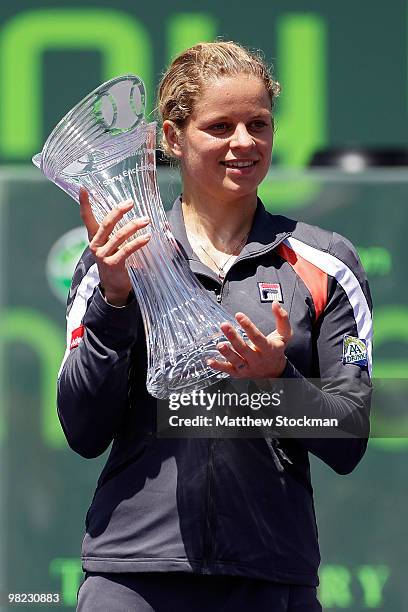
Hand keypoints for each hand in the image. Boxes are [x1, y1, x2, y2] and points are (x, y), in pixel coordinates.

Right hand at [79, 188, 150, 305]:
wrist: (114, 286)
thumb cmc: (115, 260)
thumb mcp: (111, 245)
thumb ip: (116, 231)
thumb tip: (132, 212)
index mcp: (94, 238)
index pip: (87, 218)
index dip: (84, 204)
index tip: (83, 189)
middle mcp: (96, 245)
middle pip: (106, 224)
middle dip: (118, 211)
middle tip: (130, 202)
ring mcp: (103, 255)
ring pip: (119, 236)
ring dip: (133, 226)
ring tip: (145, 220)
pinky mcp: (113, 264)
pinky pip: (127, 250)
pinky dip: (138, 242)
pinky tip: (147, 237)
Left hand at [208, 301, 291, 378]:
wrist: (275, 371)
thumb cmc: (276, 350)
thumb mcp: (284, 335)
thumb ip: (282, 318)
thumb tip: (275, 304)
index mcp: (268, 349)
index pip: (257, 337)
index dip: (248, 326)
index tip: (239, 315)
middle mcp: (257, 359)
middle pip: (244, 348)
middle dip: (233, 337)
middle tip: (224, 325)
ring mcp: (248, 367)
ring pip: (236, 360)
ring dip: (226, 353)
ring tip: (219, 345)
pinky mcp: (239, 373)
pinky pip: (228, 370)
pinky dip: (218, 366)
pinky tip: (210, 361)